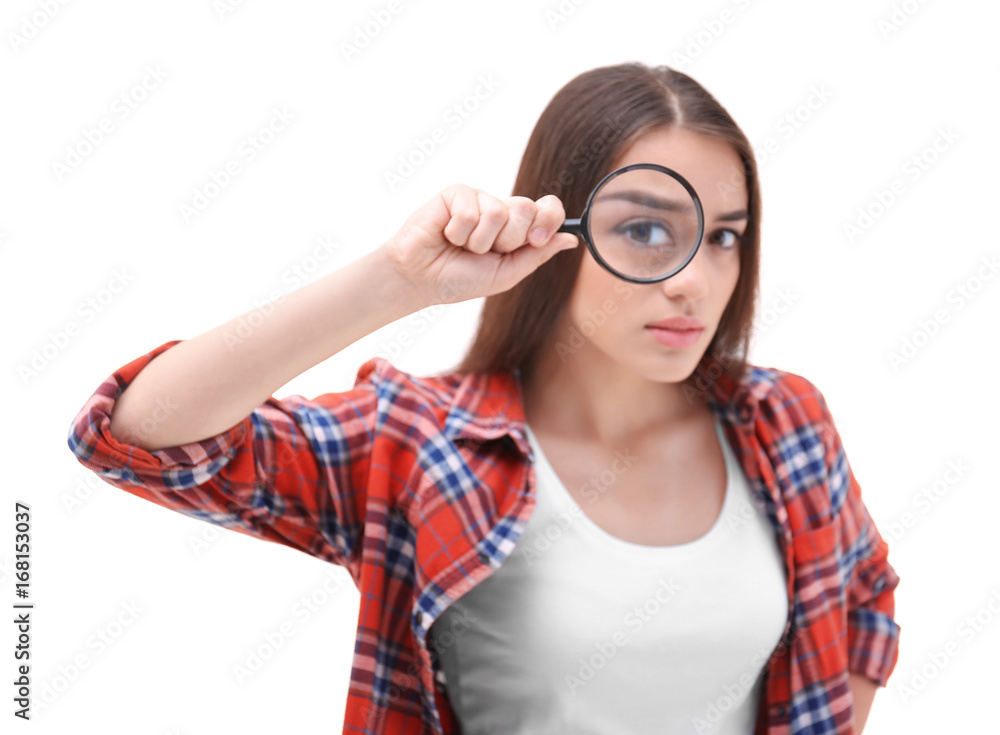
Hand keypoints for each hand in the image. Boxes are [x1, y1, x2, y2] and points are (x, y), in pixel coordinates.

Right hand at [380, 184, 579, 305]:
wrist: (420, 279)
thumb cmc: (459, 279)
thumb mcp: (506, 274)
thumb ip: (538, 255)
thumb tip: (572, 239)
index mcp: (518, 228)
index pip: (548, 209)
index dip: (549, 219)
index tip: (538, 238)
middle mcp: (501, 209)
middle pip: (528, 208)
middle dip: (508, 239)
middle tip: (485, 251)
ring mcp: (480, 198)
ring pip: (499, 211)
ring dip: (479, 240)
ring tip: (461, 246)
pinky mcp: (457, 193)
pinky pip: (471, 210)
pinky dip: (458, 232)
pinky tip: (446, 235)